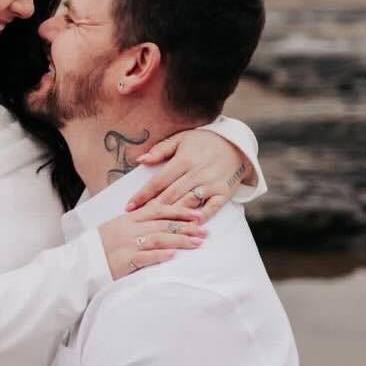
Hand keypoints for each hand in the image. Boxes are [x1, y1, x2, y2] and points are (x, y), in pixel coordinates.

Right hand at [97, 203, 205, 278]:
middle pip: (163, 224)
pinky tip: (172, 255)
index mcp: (129, 218)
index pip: (159, 210)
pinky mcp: (123, 261)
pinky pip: (144, 257)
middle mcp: (130, 228)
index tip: (198, 215)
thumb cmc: (100, 244)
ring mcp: (127, 244)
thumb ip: (137, 222)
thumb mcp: (117, 226)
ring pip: (158, 239)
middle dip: (186, 228)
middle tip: (205, 232)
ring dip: (179, 241)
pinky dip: (159, 256)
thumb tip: (161, 220)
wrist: (81, 261)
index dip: (180, 211)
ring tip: (197, 243)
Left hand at [121, 126, 251, 219]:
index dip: (142, 194)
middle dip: (152, 208)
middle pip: (170, 195)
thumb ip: (161, 149)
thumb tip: (141, 160)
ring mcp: (211, 184)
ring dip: (172, 215)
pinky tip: (188, 226)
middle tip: (138, 220)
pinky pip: (211, 208)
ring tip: (156, 226)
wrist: (236, 144)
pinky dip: (200, 218)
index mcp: (184, 160)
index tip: (129, 206)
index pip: (158, 181)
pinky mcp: (224, 193)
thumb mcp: (182, 138)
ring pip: (188, 203)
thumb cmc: (204, 142)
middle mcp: (197, 173)